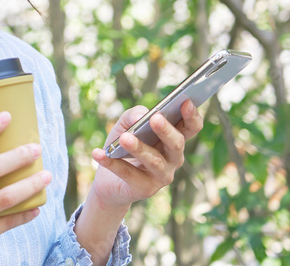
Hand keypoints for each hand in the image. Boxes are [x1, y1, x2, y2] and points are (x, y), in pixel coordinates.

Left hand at [87, 101, 203, 210]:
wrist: (108, 180)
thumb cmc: (122, 146)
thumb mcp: (125, 126)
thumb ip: (134, 115)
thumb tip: (143, 115)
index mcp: (173, 139)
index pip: (190, 127)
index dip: (191, 115)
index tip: (185, 101)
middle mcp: (173, 158)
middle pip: (176, 144)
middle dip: (166, 130)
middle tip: (155, 118)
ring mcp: (162, 175)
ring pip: (154, 160)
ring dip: (139, 148)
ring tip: (124, 137)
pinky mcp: (145, 189)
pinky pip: (128, 174)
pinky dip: (112, 163)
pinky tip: (97, 153)